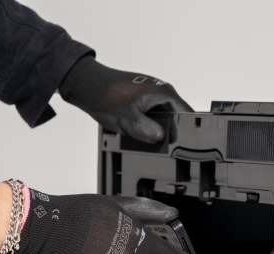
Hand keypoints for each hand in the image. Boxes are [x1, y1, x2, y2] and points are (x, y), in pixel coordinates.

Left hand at [59, 55, 191, 142]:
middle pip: (175, 119)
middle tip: (161, 147)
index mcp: (164, 92)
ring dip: (155, 130)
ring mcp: (151, 95)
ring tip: (145, 138)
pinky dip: (145, 126)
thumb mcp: (129, 119)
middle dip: (169, 133)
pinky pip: (150, 117)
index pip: (187, 114)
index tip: (185, 146)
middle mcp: (161, 91)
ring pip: (161, 119)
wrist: (86, 85)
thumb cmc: (106, 96)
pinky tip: (136, 133)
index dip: (187, 131)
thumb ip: (147, 130)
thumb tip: (161, 138)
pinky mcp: (142, 100)